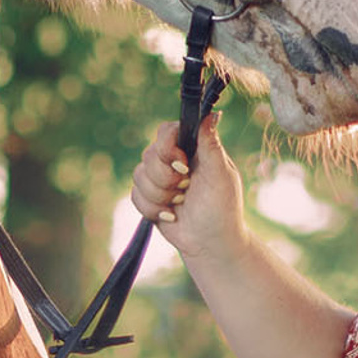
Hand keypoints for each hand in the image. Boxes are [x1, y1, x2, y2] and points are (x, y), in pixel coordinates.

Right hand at [129, 114, 241, 265]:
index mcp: (192, 148)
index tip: (183, 165)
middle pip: (149, 154)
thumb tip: (212, 113)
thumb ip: (211, 145)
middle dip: (166, 179)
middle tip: (186, 189)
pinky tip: (171, 215)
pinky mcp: (149, 197)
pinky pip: (135, 196)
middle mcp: (174, 159)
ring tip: (180, 204)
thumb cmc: (222, 209)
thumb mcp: (221, 175)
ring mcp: (160, 178)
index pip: (166, 131)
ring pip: (139, 176)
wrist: (211, 243)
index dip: (167, 147)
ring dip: (161, 196)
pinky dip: (153, 209)